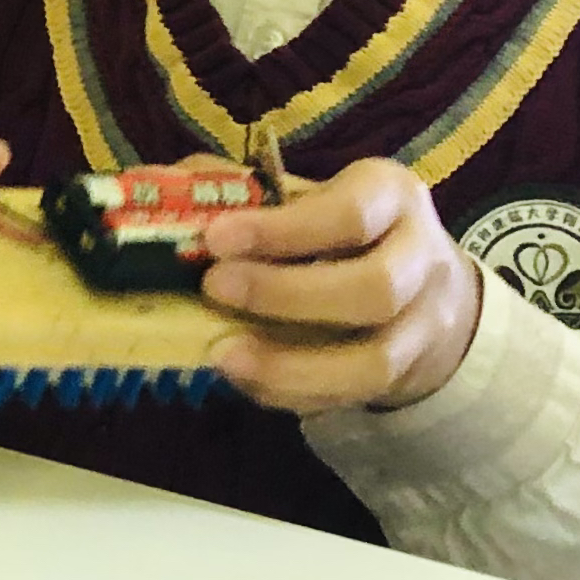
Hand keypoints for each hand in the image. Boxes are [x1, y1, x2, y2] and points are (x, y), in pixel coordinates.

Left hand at [197, 156, 482, 413]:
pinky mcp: (408, 374)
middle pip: (373, 289)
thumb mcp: (304, 195)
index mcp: (389, 195)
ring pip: (374, 360)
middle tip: (214, 288)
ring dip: (293, 364)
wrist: (424, 287)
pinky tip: (248, 377)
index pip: (348, 213)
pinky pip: (354, 395)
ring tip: (223, 355)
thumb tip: (155, 185)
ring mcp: (423, 324)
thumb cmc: (340, 231)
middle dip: (285, 295)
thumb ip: (239, 190)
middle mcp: (419, 257)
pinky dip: (296, 391)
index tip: (215, 238)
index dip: (282, 230)